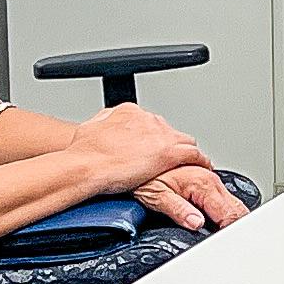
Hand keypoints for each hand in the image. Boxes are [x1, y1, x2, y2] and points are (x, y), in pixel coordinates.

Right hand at [71, 101, 202, 191]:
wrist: (86, 164)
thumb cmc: (83, 153)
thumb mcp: (89, 128)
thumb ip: (102, 124)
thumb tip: (104, 125)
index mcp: (129, 112)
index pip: (152, 124)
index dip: (154, 139)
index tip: (152, 150)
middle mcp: (147, 120)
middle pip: (169, 132)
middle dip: (169, 146)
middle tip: (166, 163)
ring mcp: (160, 135)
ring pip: (185, 142)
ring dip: (186, 154)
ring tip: (188, 167)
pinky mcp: (169, 152)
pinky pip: (194, 156)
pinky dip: (199, 163)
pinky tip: (200, 170)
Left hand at [135, 164, 248, 231]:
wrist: (132, 159)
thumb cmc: (143, 176)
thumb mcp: (157, 197)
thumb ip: (179, 211)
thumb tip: (197, 223)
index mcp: (203, 184)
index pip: (230, 213)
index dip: (231, 231)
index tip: (227, 244)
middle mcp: (210, 178)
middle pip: (237, 207)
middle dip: (236, 225)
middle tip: (227, 242)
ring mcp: (209, 177)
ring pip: (232, 201)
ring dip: (231, 217)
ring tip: (222, 232)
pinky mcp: (205, 177)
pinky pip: (223, 195)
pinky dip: (224, 209)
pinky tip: (215, 218)